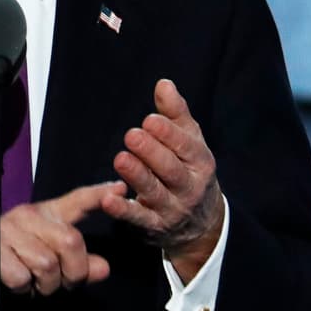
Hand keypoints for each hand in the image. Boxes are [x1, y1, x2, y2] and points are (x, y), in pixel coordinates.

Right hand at [0, 181, 126, 304]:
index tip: (120, 188)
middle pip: (70, 242)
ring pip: (47, 264)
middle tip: (62, 284)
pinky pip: (22, 276)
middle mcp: (27, 216)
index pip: (75, 201)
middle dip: (72, 272)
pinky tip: (13, 284)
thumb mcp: (45, 262)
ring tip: (33, 284)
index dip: (97, 195)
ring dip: (45, 285)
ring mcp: (8, 231)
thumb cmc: (8, 262)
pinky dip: (22, 288)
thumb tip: (103, 267)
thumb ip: (76, 264)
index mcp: (43, 215)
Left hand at [101, 78, 224, 282]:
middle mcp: (190, 187)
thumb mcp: (190, 142)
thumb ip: (176, 114)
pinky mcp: (154, 226)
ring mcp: (172, 209)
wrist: (202, 225)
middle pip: (171, 169)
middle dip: (152, 152)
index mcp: (201, 163)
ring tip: (121, 159)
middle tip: (132, 135)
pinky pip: (138, 218)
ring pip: (154, 192)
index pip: (186, 147)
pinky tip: (107, 199)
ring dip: (137, 176)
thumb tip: (164, 84)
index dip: (168, 134)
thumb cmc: (189, 170)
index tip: (149, 120)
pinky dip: (123, 210)